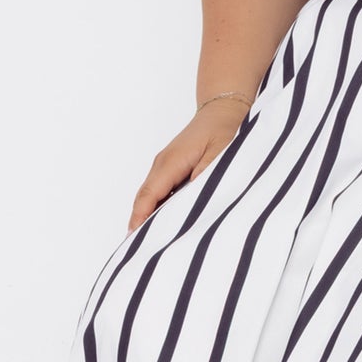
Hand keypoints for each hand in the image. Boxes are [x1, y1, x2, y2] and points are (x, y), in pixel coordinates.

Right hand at [127, 99, 250, 232]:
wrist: (224, 109)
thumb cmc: (225, 129)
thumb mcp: (223, 153)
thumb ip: (208, 177)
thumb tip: (194, 201)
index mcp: (171, 161)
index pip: (149, 195)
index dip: (141, 218)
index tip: (135, 241)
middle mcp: (162, 164)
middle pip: (146, 199)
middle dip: (142, 223)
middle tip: (142, 252)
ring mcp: (165, 166)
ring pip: (152, 196)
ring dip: (151, 216)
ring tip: (154, 243)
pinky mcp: (172, 168)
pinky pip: (161, 191)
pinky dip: (160, 207)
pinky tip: (169, 223)